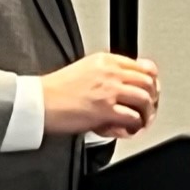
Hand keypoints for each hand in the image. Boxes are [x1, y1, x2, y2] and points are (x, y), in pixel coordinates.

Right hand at [42, 53, 159, 138]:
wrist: (37, 102)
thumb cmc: (55, 90)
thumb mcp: (85, 70)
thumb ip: (107, 74)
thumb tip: (126, 85)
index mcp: (106, 61)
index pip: (144, 67)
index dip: (153, 82)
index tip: (153, 91)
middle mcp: (110, 72)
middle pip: (148, 83)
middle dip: (153, 99)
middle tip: (149, 110)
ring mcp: (109, 90)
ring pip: (144, 99)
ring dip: (146, 114)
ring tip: (141, 122)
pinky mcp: (105, 109)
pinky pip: (132, 117)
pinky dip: (134, 125)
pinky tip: (129, 129)